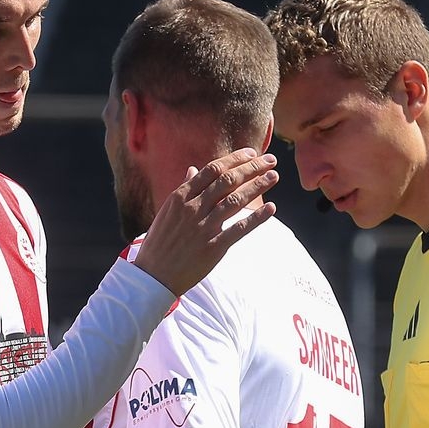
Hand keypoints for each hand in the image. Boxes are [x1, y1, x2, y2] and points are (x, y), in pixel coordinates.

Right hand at [131, 150, 279, 295]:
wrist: (155, 274)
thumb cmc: (161, 241)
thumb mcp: (168, 210)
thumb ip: (184, 189)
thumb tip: (194, 169)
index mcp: (181, 196)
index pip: (212, 170)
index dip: (234, 159)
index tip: (251, 153)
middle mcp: (193, 208)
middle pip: (227, 181)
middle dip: (252, 168)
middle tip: (271, 161)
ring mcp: (204, 227)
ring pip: (235, 200)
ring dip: (257, 186)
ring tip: (273, 176)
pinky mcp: (214, 247)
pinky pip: (239, 228)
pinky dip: (257, 218)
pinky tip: (271, 208)